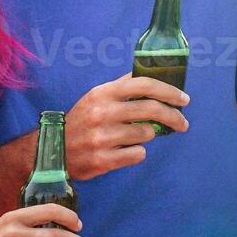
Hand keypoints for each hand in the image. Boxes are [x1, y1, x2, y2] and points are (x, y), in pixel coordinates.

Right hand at [66, 72, 189, 179]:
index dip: (169, 91)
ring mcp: (102, 137)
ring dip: (148, 135)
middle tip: (183, 123)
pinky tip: (126, 151)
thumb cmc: (82, 121)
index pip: (144, 84)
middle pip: (152, 109)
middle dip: (174, 116)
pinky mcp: (102, 160)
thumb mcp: (97, 97)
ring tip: (136, 136)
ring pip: (147, 133)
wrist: (52, 151)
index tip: (184, 99)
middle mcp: (102, 113)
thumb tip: (155, 76)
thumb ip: (123, 87)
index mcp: (103, 93)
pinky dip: (137, 152)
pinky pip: (137, 154)